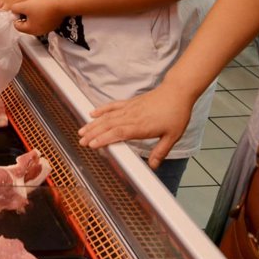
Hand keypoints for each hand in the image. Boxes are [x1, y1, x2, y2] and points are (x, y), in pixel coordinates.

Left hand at [10, 0, 64, 35]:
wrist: (61, 4)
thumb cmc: (42, 6)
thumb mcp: (25, 5)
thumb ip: (15, 9)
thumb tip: (13, 11)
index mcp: (30, 30)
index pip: (17, 26)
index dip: (16, 16)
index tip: (21, 8)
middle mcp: (38, 32)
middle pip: (26, 24)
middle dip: (25, 15)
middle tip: (29, 6)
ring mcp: (47, 29)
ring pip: (34, 21)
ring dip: (33, 14)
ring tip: (37, 6)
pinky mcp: (53, 24)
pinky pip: (43, 20)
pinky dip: (41, 14)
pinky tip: (44, 7)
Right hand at [77, 82, 196, 168]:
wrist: (177, 92)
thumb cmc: (176, 113)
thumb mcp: (172, 136)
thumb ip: (161, 151)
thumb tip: (153, 166)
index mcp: (141, 126)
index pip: (118, 133)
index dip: (104, 138)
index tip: (92, 144)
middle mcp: (132, 116)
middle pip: (108, 125)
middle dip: (93, 133)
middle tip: (81, 141)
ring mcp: (129, 108)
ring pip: (107, 116)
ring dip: (94, 123)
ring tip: (82, 131)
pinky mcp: (130, 102)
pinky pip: (113, 106)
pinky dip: (102, 109)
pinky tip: (92, 113)